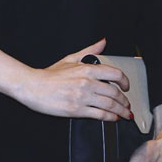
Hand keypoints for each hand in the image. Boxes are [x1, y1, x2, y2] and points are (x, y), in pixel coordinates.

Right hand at [18, 37, 132, 120]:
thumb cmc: (51, 74)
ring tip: (125, 114)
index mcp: (87, 69)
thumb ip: (90, 50)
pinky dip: (110, 118)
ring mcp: (82, 97)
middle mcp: (87, 83)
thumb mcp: (71, 58)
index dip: (125, 81)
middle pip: (114, 92)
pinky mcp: (77, 110)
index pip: (114, 74)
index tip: (126, 86)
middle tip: (127, 104)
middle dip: (124, 101)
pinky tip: (113, 118)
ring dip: (120, 111)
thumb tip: (102, 42)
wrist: (34, 87)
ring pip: (109, 105)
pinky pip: (99, 115)